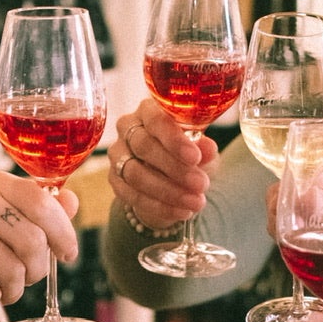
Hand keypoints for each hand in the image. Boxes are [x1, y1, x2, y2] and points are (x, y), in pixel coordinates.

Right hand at [0, 174, 78, 308]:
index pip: (44, 203)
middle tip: (25, 278)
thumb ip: (35, 210)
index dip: (63, 233)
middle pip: (34, 241)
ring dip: (16, 289)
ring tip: (3, 287)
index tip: (66, 254)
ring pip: (15, 269)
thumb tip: (73, 200)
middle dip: (38, 270)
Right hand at [109, 98, 218, 229]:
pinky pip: (131, 195)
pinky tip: (182, 211)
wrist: (173, 176)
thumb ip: (204, 147)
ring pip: (136, 174)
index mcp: (149, 110)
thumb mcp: (201, 149)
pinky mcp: (114, 179)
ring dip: (168, 191)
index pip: (156, 120)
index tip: (194, 158)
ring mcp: (117, 154)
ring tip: (196, 202)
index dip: (174, 140)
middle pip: (144, 147)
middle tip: (201, 184)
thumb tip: (208, 149)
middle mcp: (127, 128)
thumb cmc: (188, 152)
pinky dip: (159, 206)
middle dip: (175, 169)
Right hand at [264, 178, 322, 298]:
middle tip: (288, 238)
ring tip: (300, 256)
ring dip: (284, 241)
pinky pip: (292, 249)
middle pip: (282, 198)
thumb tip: (304, 198)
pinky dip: (293, 260)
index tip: (288, 214)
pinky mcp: (315, 245)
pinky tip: (305, 271)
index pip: (296, 172)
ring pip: (282, 225)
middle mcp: (322, 192)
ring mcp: (316, 219)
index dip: (286, 193)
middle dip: (280, 219)